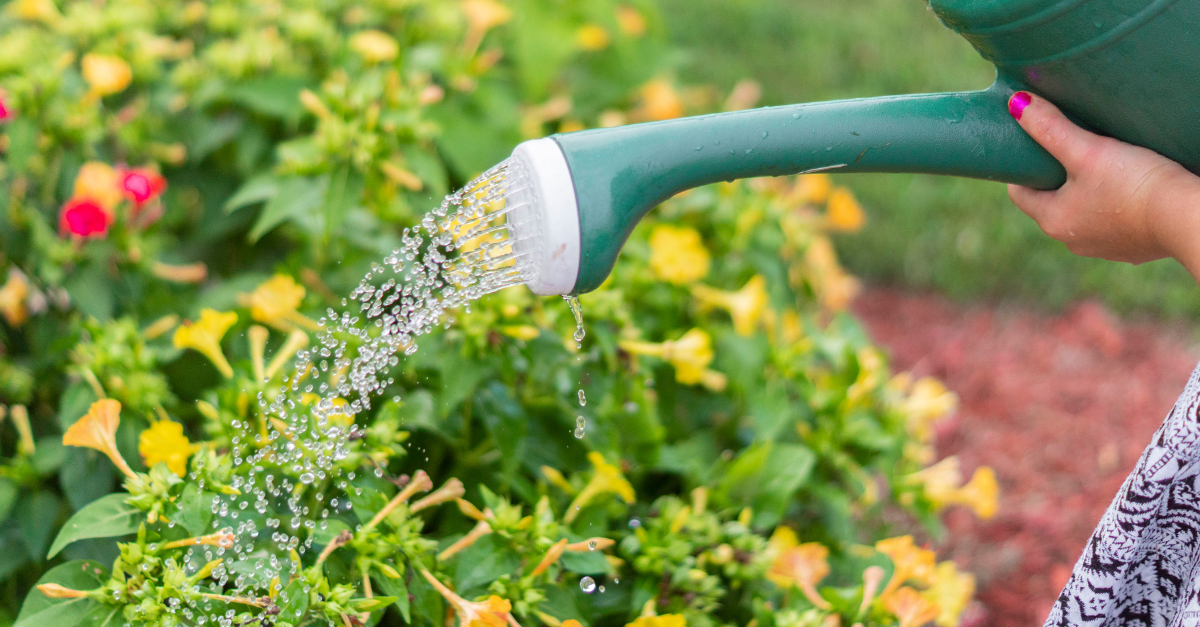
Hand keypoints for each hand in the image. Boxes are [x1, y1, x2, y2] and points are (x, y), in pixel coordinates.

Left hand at [1006, 91, 1199, 278]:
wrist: (1187, 217)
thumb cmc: (1134, 183)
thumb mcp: (1088, 150)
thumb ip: (1051, 128)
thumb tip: (1016, 102)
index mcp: (1053, 221)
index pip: (1021, 193)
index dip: (1024, 168)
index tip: (1034, 147)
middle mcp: (1072, 241)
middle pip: (1051, 202)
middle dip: (1055, 177)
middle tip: (1068, 148)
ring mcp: (1102, 247)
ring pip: (1082, 212)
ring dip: (1085, 191)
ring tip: (1099, 165)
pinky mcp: (1131, 247)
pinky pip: (1112, 222)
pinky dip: (1112, 204)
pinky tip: (1127, 187)